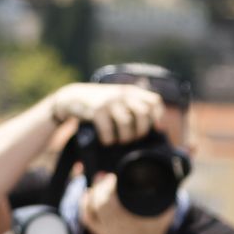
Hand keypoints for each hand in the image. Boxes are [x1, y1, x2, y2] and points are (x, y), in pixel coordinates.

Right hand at [47, 82, 164, 145]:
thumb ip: (136, 109)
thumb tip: (159, 130)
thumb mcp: (120, 101)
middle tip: (134, 138)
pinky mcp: (96, 110)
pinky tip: (106, 141)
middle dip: (141, 131)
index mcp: (132, 92)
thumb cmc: (103, 106)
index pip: (154, 102)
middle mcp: (123, 94)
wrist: (75, 98)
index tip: (154, 129)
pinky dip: (109, 139)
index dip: (157, 117)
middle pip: (143, 114)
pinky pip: (108, 129)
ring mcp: (109, 101)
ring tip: (120, 141)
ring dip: (125, 137)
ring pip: (126, 123)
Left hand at [80, 172, 170, 233]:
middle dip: (101, 186)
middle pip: (98, 202)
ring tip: (101, 180)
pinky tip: (88, 193)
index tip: (116, 177)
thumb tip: (168, 180)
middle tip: (109, 177)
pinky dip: (85, 204)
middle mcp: (112, 226)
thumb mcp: (164, 215)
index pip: (108, 199)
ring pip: (91, 209)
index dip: (109, 185)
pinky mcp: (100, 232)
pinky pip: (87, 217)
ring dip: (93, 193)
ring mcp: (104, 231)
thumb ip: (167, 199)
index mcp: (126, 222)